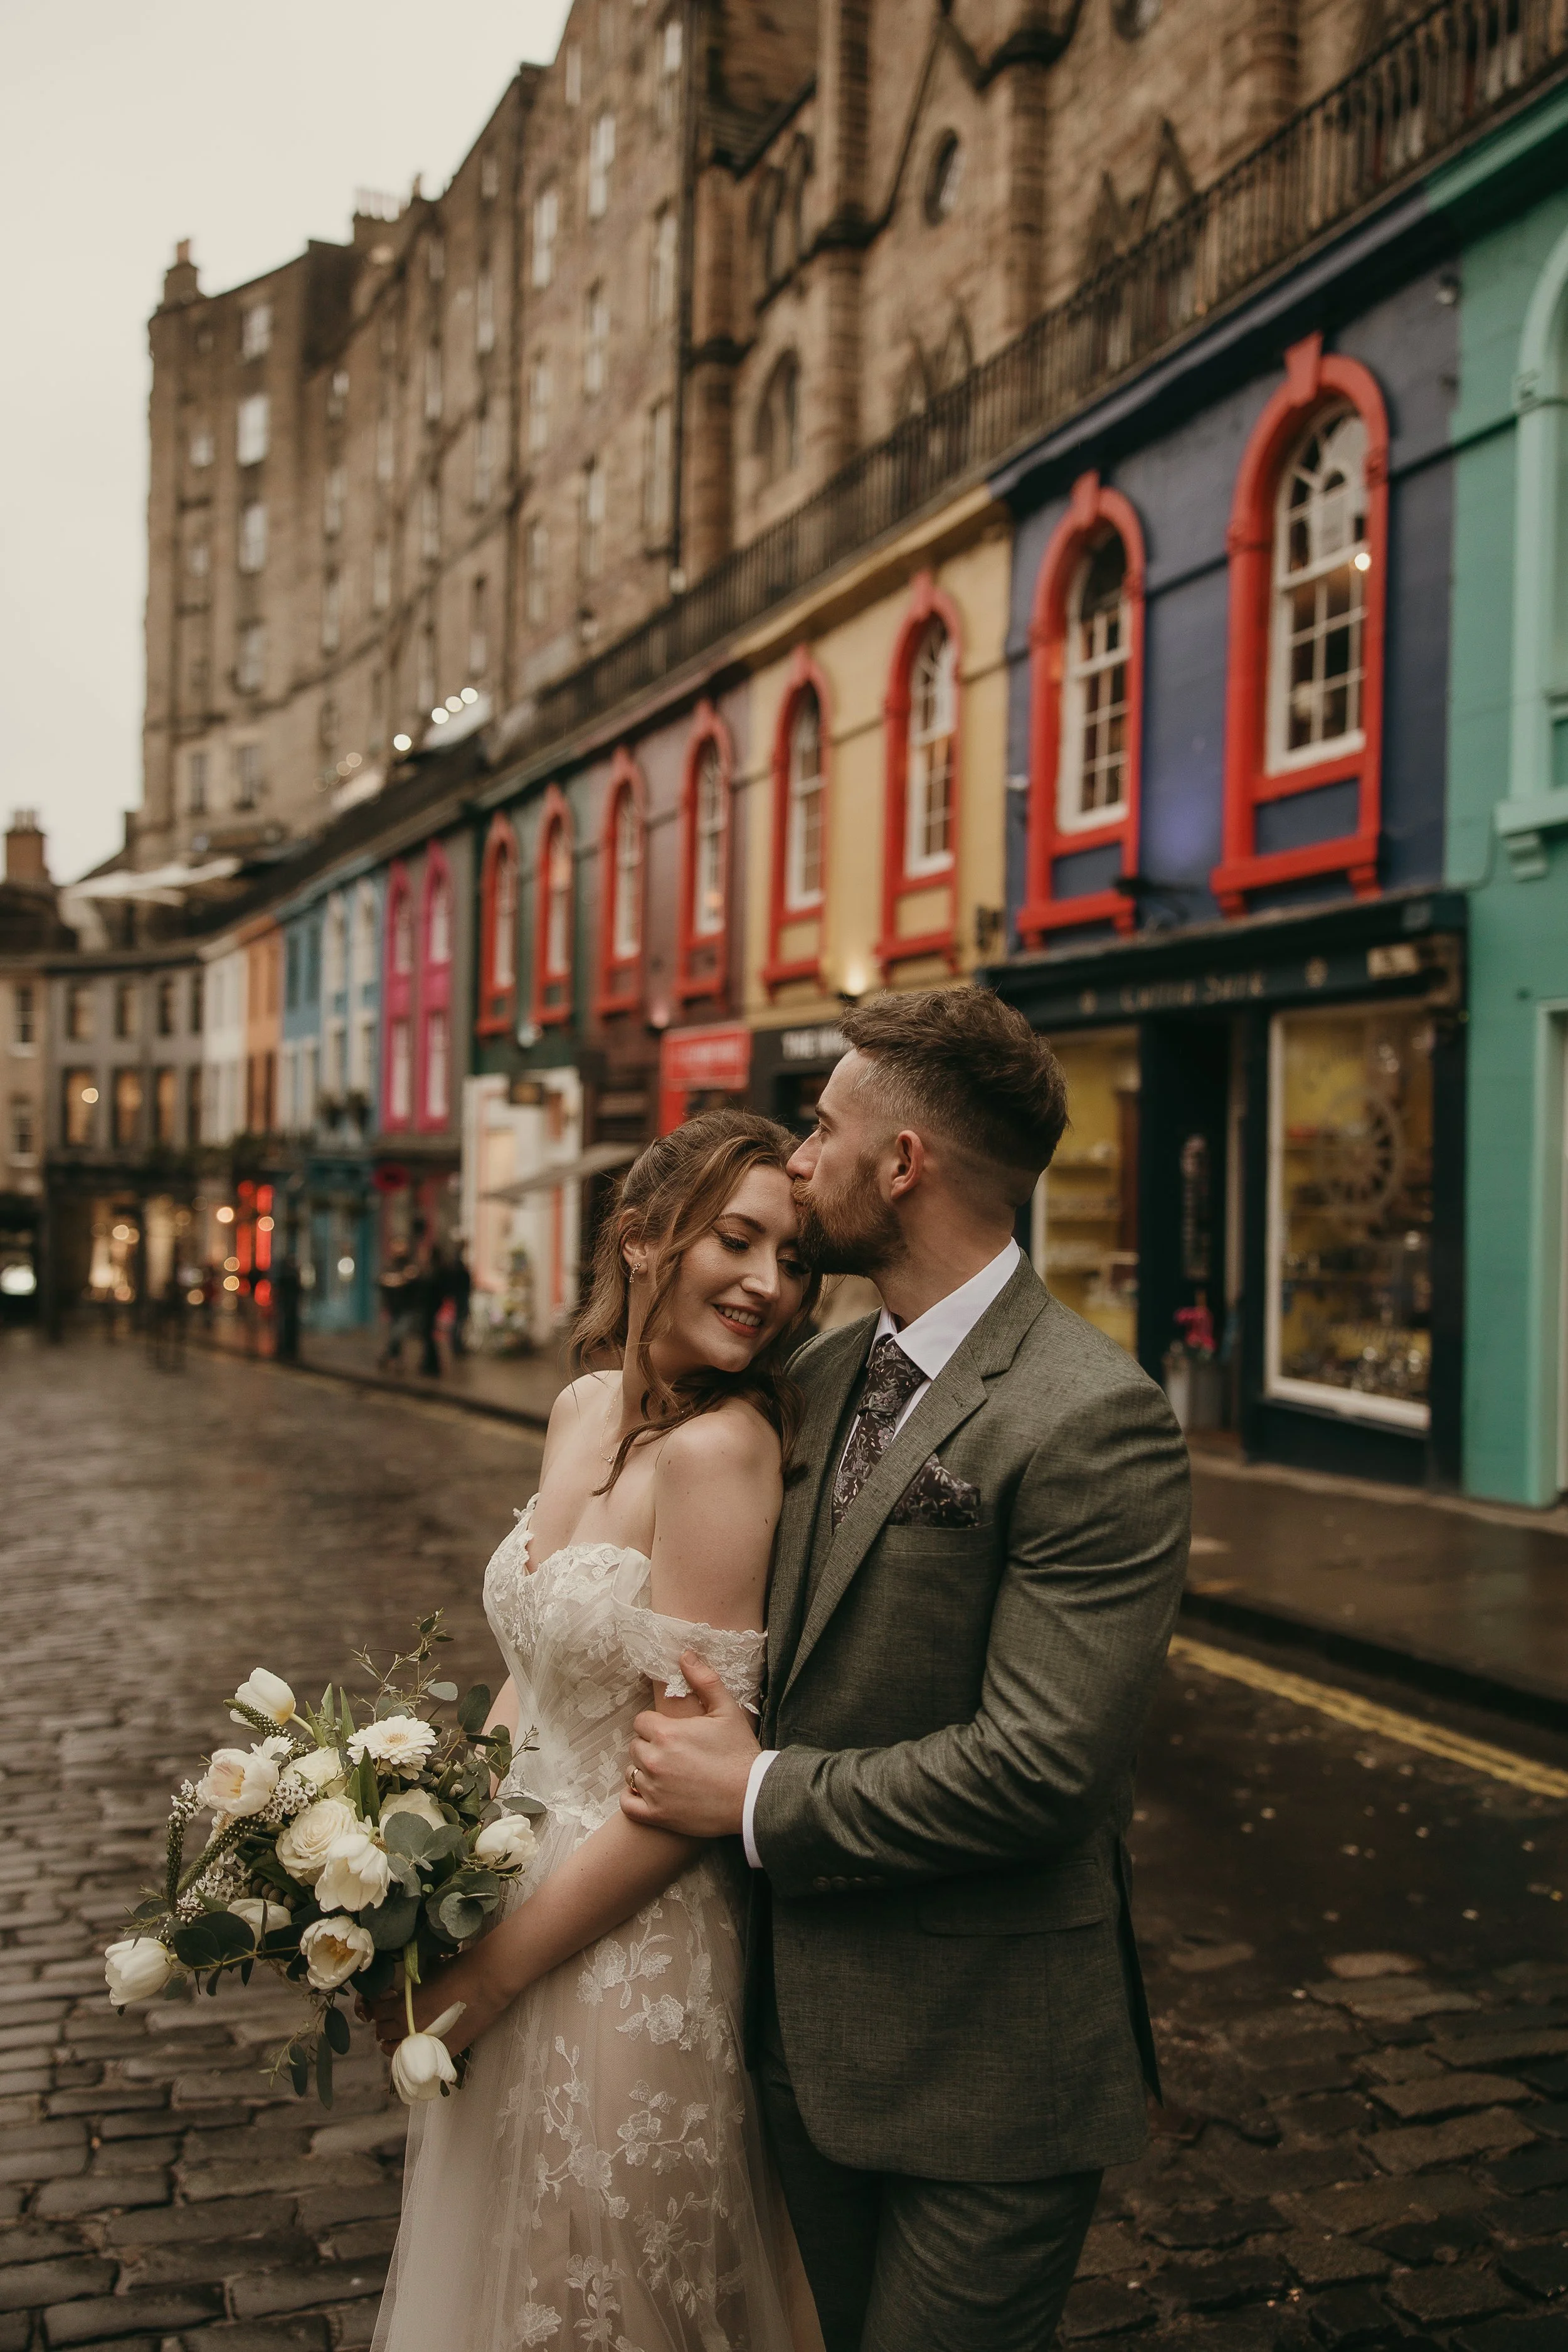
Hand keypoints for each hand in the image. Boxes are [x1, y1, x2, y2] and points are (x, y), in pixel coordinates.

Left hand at [363, 1935, 513, 2060]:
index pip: (375, 2012)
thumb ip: (407, 1990)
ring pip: (396, 2052)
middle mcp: (408, 2031)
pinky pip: (418, 2060)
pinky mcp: (443, 2053)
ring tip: (401, 2035)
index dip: (376, 2006)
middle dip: (384, 2024)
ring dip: (394, 2042)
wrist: (487, 1981)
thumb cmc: (457, 1971)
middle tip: (391, 2017)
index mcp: (401, 2008)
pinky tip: (420, 2044)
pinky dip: (414, 2053)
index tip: (382, 2002)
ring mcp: (425, 2045)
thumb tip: (400, 1993)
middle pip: (382, 2033)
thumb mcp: (424, 1977)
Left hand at [620, 1654, 759, 1838]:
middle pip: (635, 1746)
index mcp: (666, 1733)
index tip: (673, 1732)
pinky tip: (650, 1793)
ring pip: (631, 1772)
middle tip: (675, 1752)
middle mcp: (654, 1760)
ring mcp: (654, 1790)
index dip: (656, 1725)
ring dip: (644, 1771)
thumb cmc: (740, 1752)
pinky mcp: (657, 1815)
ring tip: (668, 1773)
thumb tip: (684, 1654)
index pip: (641, 1722)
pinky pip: (628, 1804)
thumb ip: (703, 1680)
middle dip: (651, 1746)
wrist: (752, 1798)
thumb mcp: (727, 1710)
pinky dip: (634, 1798)